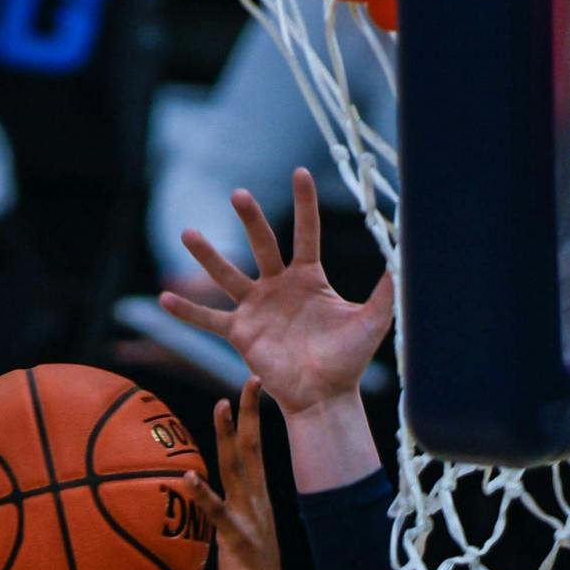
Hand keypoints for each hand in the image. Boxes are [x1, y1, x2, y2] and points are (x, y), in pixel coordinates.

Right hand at [159, 169, 393, 414]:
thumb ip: (386, 293)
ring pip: (227, 276)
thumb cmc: (348, 361)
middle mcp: (279, 286)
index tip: (300, 172)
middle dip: (251, 220)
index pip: (305, 233)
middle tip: (240, 195)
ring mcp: (257, 308)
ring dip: (207, 257)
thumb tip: (406, 261)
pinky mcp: (241, 333)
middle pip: (262, 244)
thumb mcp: (371, 323)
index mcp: (309, 279)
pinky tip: (163, 299)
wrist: (325, 398)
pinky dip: (187, 312)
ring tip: (188, 234)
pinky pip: (210, 320)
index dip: (304, 204)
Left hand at [192, 377, 291, 569]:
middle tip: (247, 380)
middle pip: (252, 451)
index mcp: (257, 504)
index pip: (255, 453)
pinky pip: (219, 514)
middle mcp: (258, 506)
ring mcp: (251, 523)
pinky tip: (187, 477)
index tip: (248, 389)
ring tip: (220, 407)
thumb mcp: (235, 544)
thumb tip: (204, 504)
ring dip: (228, 437)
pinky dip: (203, 494)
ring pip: (239, 471)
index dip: (250, 421)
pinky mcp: (240, 544)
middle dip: (249, 414)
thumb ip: (222, 520)